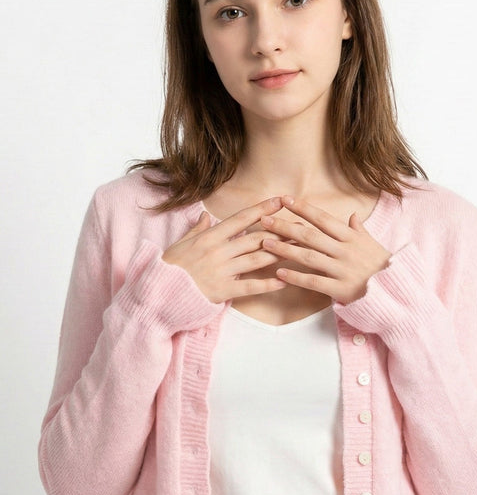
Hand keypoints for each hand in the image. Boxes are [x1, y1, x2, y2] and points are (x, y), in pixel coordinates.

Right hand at [162, 197, 287, 302]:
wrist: (157, 293)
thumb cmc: (169, 268)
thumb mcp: (181, 243)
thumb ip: (197, 229)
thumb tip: (207, 215)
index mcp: (209, 237)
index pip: (240, 219)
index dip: (261, 210)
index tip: (279, 201)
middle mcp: (218, 251)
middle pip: (255, 238)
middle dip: (280, 232)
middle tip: (301, 226)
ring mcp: (221, 271)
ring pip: (256, 259)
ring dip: (279, 254)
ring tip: (299, 249)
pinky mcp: (222, 291)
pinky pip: (250, 287)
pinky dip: (268, 284)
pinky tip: (284, 281)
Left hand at [260, 195, 390, 303]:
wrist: (398, 292)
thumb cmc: (383, 267)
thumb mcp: (372, 245)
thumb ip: (359, 230)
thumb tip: (351, 216)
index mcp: (351, 237)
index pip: (323, 219)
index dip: (303, 208)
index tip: (284, 200)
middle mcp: (345, 250)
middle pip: (310, 235)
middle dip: (285, 226)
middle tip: (264, 220)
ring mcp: (342, 270)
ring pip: (309, 256)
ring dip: (285, 249)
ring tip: (265, 244)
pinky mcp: (340, 289)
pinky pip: (314, 282)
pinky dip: (296, 277)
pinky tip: (279, 274)